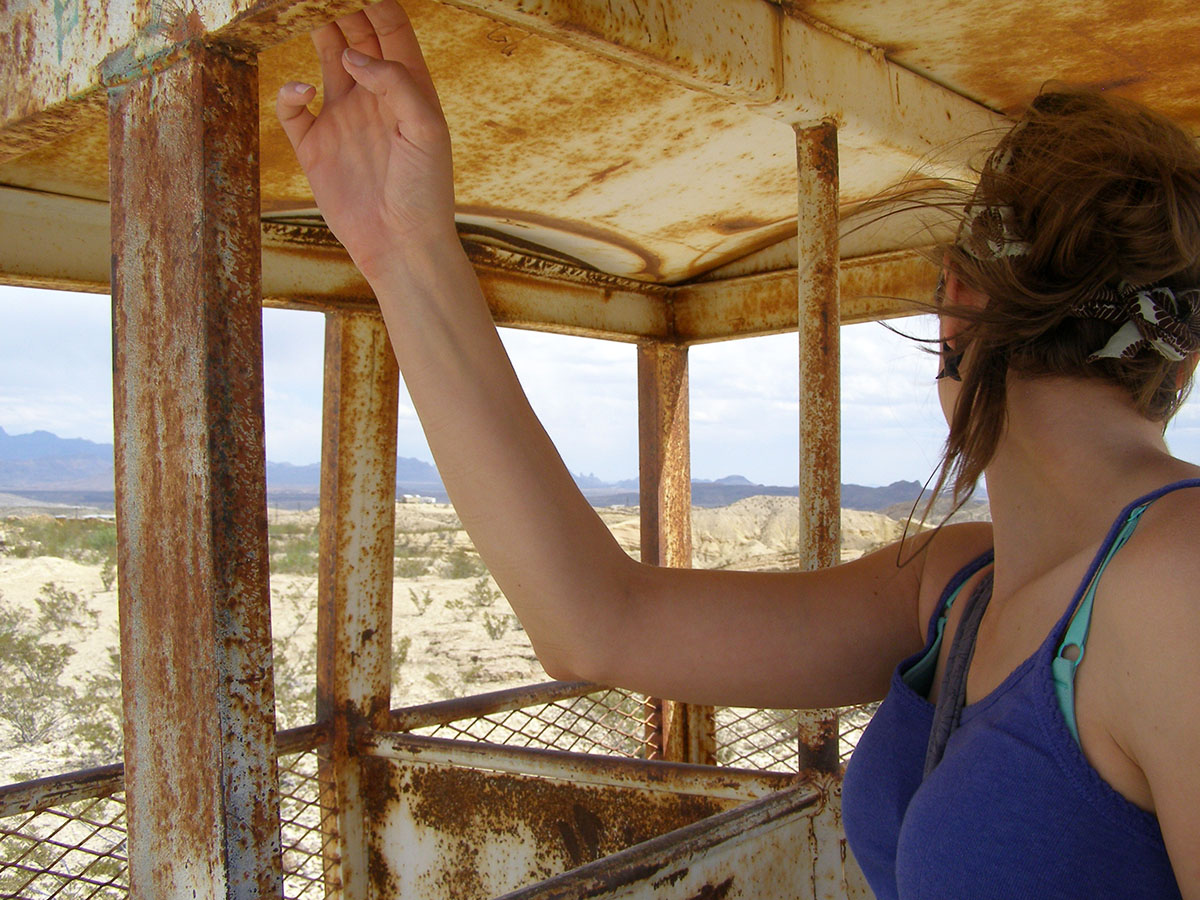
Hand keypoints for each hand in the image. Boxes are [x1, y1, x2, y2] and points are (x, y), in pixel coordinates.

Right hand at [276, 1, 456, 277]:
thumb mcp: (426, 130)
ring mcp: (342, 118)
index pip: (389, 27)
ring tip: (299, 12)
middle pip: (353, 33)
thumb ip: (396, 83)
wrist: (402, 246)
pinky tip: (303, 92)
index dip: (373, 1)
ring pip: (323, 57)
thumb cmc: (425, 191)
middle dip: (339, 7)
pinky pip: (291, 107)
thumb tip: (354, 54)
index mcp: (407, 87)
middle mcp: (373, 96)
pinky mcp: (315, 147)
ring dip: (314, 32)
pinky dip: (289, 91)